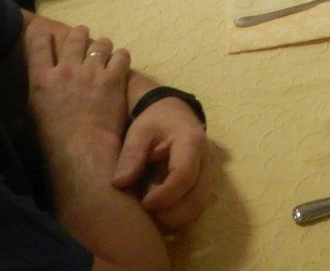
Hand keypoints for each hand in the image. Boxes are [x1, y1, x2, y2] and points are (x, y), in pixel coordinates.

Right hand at [25, 23, 129, 141]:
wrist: (83, 150)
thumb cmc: (52, 142)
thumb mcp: (31, 120)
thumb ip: (30, 107)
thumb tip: (16, 120)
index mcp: (42, 79)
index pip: (39, 45)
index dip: (43, 34)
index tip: (46, 31)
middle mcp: (67, 69)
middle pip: (74, 37)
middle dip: (79, 34)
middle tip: (82, 36)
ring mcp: (92, 71)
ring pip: (100, 43)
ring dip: (102, 45)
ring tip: (104, 50)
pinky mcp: (114, 78)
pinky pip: (121, 56)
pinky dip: (121, 57)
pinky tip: (120, 63)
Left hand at [114, 96, 213, 229]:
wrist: (174, 113)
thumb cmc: (155, 121)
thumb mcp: (139, 132)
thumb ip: (131, 155)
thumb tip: (120, 184)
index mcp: (191, 143)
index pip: (184, 176)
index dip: (165, 195)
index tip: (144, 203)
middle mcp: (207, 160)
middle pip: (197, 198)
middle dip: (171, 214)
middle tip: (146, 215)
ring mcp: (209, 173)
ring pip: (199, 206)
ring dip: (176, 218)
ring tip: (152, 215)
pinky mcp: (205, 183)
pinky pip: (197, 206)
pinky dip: (180, 215)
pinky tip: (161, 212)